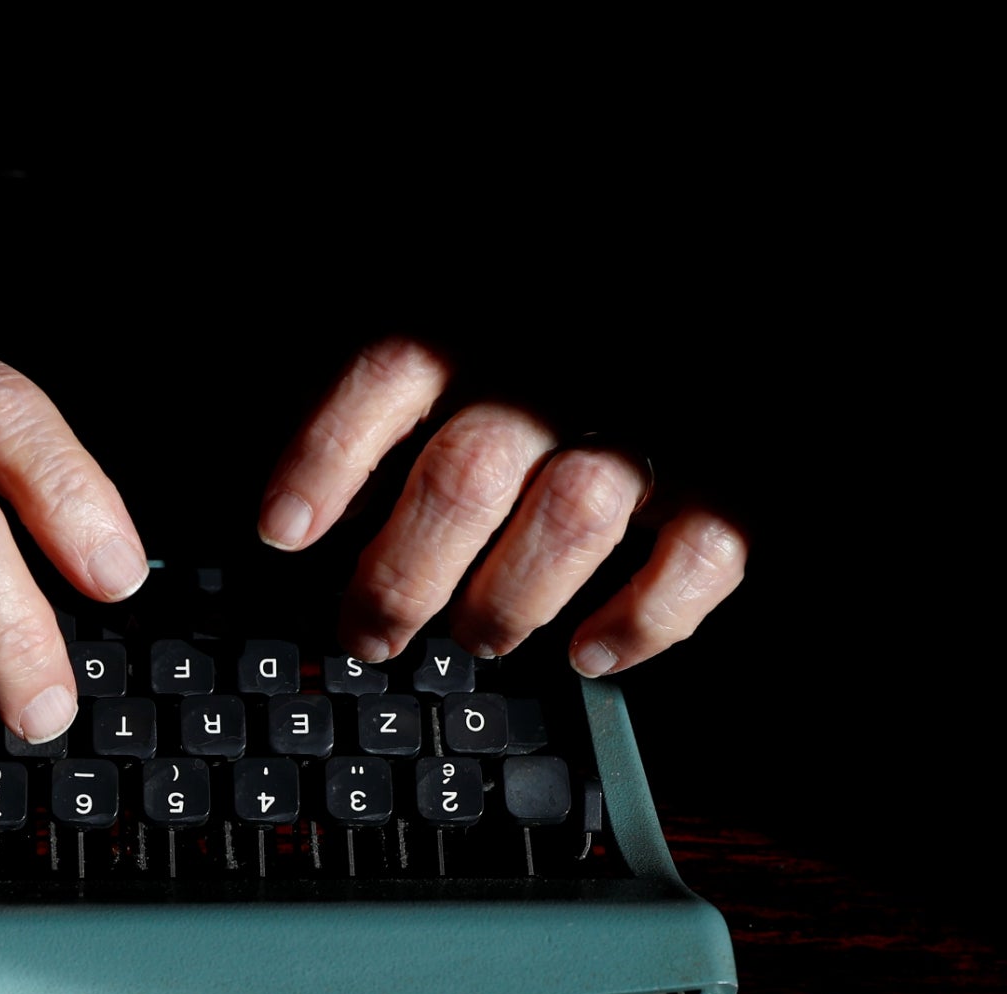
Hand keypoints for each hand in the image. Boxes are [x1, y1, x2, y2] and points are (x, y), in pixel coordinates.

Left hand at [255, 338, 745, 674]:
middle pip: (468, 472)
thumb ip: (377, 412)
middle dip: (402, 573)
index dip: (329, 452)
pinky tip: (589, 653)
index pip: (393, 371)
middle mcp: (556, 377)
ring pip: (571, 516)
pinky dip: (643, 618)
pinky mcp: (726, 484)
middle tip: (368, 633)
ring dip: (507, 600)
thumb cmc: (513, 379)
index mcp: (475, 328)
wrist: (645, 377)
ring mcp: (646, 430)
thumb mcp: (442, 359)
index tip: (281, 531)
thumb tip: (295, 513)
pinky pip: (697, 556)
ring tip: (476, 637)